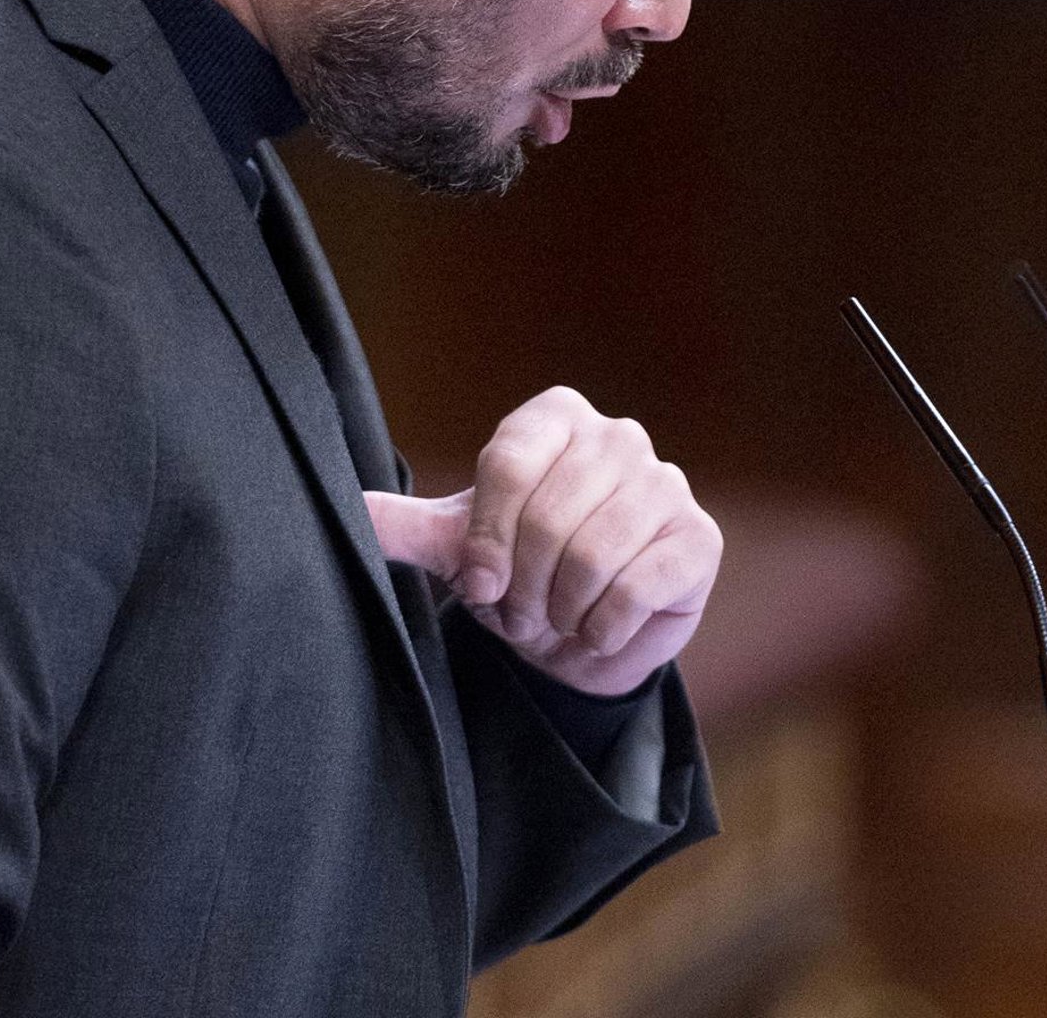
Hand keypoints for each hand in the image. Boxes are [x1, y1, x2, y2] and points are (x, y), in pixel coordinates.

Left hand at [363, 387, 721, 695]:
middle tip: (522, 608)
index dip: (484, 539)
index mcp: (555, 417)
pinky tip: (598, 626)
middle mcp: (617, 435)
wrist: (583, 628)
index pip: (507, 464)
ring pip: (591, 556)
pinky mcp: (698, 536)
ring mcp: (665, 482)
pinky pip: (635, 589)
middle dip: (522, 586)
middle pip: (547, 516)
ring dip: (560, 609)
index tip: (478, 582)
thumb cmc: (518, 570)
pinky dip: (601, 627)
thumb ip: (405, 526)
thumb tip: (348, 509)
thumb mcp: (456, 546)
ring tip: (557, 616)